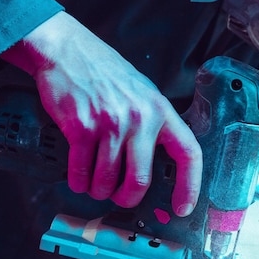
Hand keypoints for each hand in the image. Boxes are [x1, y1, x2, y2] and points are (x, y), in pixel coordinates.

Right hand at [0, 12, 201, 215]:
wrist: (69, 52)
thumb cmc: (107, 75)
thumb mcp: (143, 94)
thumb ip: (153, 126)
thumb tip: (158, 167)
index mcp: (161, 111)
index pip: (188, 154)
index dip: (189, 186)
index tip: (182, 207)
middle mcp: (140, 118)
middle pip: (140, 180)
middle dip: (127, 198)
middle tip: (120, 198)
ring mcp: (110, 123)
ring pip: (107, 181)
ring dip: (98, 190)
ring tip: (95, 185)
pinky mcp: (81, 127)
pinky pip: (81, 171)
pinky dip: (78, 182)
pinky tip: (78, 178)